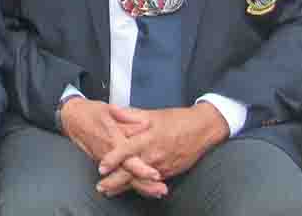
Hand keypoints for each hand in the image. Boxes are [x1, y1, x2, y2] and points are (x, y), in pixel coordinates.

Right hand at [58, 98, 161, 198]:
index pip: (129, 158)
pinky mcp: (103, 162)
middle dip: (145, 182)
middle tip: (161, 188)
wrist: (71, 118)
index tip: (155, 174)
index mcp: (112, 140)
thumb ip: (127, 117)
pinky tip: (142, 187)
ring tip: (156, 191)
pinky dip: (129, 184)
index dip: (142, 168)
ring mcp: (105, 160)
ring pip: (123, 177)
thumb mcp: (108, 109)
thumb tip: (146, 123)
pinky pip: (117, 175)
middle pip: (128, 172)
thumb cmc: (90, 112)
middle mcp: (109, 153)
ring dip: (140, 185)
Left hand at [96, 103, 228, 194]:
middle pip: (131, 172)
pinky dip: (140, 187)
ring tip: (110, 192)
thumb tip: (112, 109)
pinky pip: (151, 183)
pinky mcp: (169, 172)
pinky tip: (130, 189)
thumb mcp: (152, 114)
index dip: (113, 159)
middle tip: (101, 187)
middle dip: (115, 182)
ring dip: (124, 187)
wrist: (201, 130)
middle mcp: (154, 155)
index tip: (101, 167)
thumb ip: (130, 114)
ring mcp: (162, 166)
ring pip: (140, 180)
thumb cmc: (177, 120)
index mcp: (148, 139)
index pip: (126, 151)